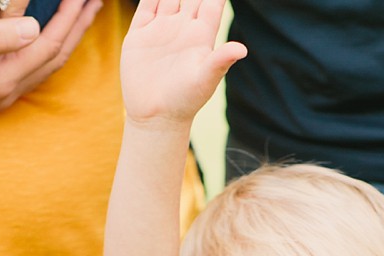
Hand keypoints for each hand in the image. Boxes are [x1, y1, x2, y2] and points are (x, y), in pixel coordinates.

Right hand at [0, 0, 98, 115]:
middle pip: (56, 58)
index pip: (50, 46)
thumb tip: (33, 28)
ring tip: (80, 17)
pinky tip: (49, 37)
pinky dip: (47, 50)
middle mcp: (8, 93)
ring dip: (66, 39)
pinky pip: (31, 70)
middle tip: (96, 1)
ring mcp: (1, 97)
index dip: (71, 18)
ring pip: (46, 66)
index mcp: (2, 80)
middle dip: (78, 28)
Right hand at [121, 0, 245, 127]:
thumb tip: (242, 50)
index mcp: (201, 35)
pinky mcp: (140, 35)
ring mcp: (162, 30)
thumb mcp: (204, 80)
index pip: (212, 1)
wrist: (155, 117)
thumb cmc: (185, 102)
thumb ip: (220, 60)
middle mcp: (183, 28)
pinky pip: (146, 4)